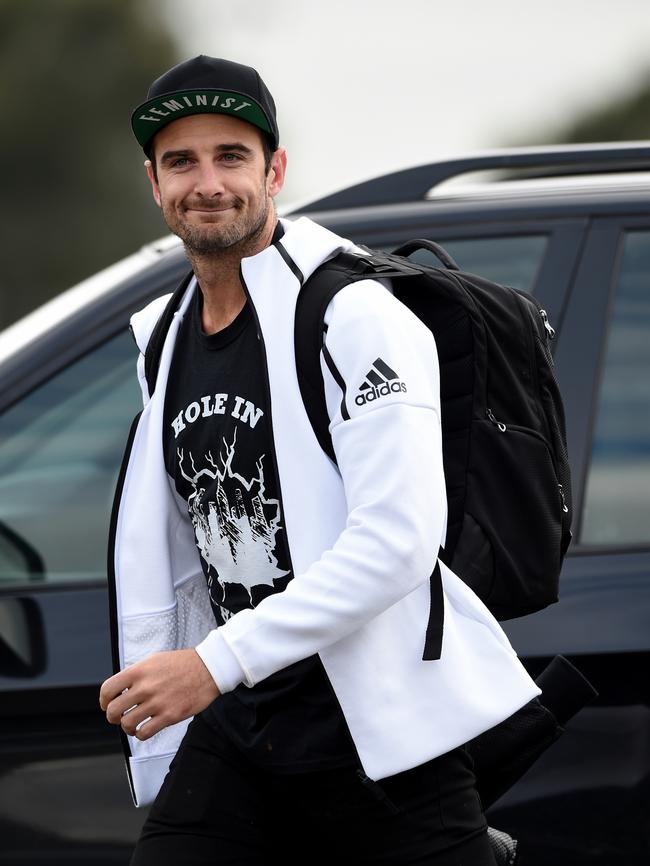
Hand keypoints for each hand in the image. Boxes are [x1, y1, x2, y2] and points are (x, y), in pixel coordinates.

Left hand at [99, 649, 219, 740]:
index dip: (104, 700)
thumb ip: (136, 673)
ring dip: (126, 727)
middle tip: (118, 717)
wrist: (208, 668)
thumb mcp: (154, 660)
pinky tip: (144, 729)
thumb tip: (121, 688)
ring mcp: (157, 702)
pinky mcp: (169, 716)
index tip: (107, 704)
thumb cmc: (182, 663)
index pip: (107, 689)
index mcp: (139, 671)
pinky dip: (140, 734)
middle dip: (112, 717)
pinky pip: (144, 733)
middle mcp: (145, 687)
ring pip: (127, 724)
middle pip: (114, 710)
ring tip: (132, 724)